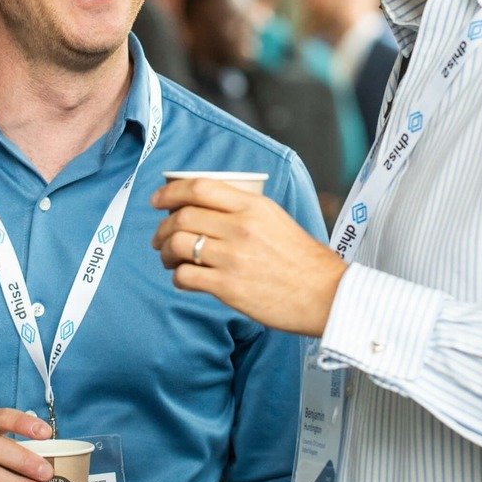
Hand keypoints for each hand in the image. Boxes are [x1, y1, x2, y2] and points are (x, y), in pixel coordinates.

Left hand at [150, 177, 345, 336]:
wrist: (325, 294)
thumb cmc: (302, 259)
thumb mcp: (276, 218)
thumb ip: (243, 210)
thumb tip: (205, 208)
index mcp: (253, 206)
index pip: (200, 187)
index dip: (171, 192)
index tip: (157, 200)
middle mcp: (241, 227)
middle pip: (183, 217)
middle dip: (163, 228)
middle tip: (160, 237)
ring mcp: (233, 257)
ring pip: (179, 245)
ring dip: (166, 252)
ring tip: (169, 259)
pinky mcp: (229, 287)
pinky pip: (186, 276)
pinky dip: (177, 277)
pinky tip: (184, 279)